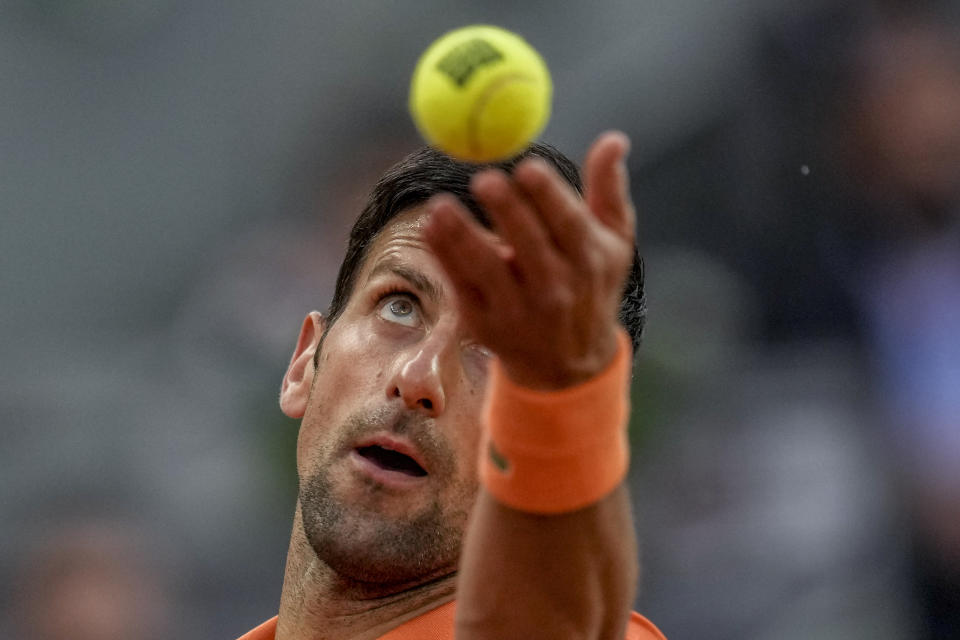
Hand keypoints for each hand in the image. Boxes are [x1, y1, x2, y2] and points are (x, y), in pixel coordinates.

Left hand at [424, 131, 635, 389]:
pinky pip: (461, 285)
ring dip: (462, 237)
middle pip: (528, 245)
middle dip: (507, 212)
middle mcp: (556, 288)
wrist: (568, 365)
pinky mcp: (485, 324)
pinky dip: (444, 256)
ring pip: (487, 269)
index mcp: (589, 260)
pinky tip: (431, 227)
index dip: (548, 196)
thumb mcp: (613, 242)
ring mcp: (518, 310)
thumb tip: (614, 139)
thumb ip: (608, 190)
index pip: (569, 225)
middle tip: (484, 179)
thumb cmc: (590, 286)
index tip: (528, 166)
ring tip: (441, 206)